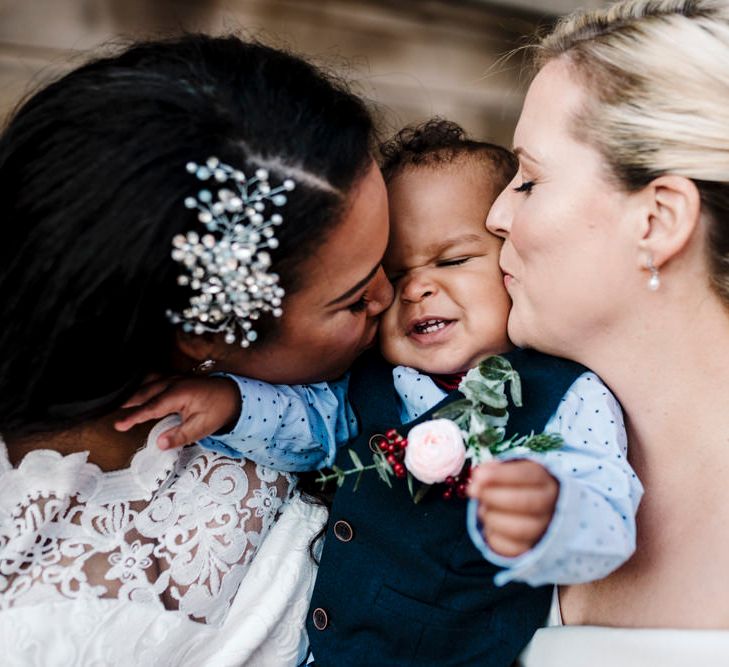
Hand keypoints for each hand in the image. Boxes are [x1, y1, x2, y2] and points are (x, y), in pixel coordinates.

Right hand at [114, 376, 239, 449]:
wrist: (233, 394)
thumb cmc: (219, 409)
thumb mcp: (202, 427)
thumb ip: (180, 436)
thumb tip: (160, 444)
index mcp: (179, 394)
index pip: (151, 407)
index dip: (134, 417)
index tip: (119, 425)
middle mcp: (174, 382)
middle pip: (145, 392)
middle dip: (127, 402)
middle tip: (110, 412)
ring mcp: (174, 378)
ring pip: (148, 382)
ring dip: (133, 391)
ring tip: (118, 400)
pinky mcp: (176, 378)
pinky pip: (154, 378)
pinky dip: (142, 383)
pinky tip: (136, 388)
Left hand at [467, 459, 558, 557]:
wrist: (534, 513)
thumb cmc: (517, 487)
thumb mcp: (510, 471)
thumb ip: (495, 470)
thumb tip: (479, 476)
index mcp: (546, 482)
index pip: (528, 475)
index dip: (501, 475)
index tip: (478, 476)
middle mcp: (550, 506)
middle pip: (527, 502)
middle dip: (494, 496)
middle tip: (473, 490)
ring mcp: (543, 530)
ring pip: (520, 529)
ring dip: (493, 517)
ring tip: (482, 509)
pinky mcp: (531, 549)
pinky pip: (511, 548)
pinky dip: (493, 536)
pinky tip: (488, 526)